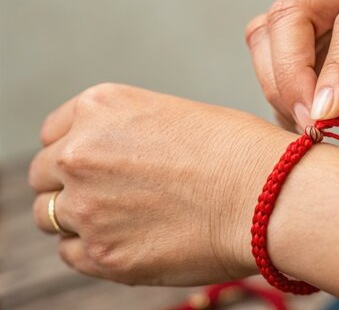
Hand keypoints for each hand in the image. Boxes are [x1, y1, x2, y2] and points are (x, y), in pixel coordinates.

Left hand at [29, 83, 292, 285]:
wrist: (269, 196)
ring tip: (127, 220)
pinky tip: (134, 241)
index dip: (74, 152)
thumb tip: (114, 163)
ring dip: (81, 219)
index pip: (53, 134)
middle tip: (112, 196)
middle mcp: (80, 152)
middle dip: (73, 185)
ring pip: (52, 217)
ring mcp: (87, 207)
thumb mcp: (175, 116)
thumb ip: (128, 134)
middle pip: (45, 176)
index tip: (93, 167)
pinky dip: (95, 250)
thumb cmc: (241, 152)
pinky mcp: (103, 255)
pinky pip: (73, 254)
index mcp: (100, 107)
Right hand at [245, 0, 338, 127]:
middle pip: (292, 15)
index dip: (338, 71)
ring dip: (278, 84)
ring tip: (311, 122)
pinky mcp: (299, 22)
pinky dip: (275, 86)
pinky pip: (266, 49)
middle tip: (311, 124)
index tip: (328, 116)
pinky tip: (304, 111)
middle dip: (291, 75)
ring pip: (268, 32)